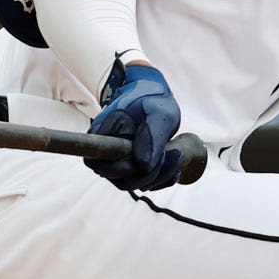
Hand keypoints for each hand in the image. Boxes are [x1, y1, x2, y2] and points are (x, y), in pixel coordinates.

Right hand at [87, 60, 183, 190]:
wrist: (151, 94)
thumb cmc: (151, 99)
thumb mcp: (157, 113)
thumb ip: (151, 137)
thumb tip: (143, 165)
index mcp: (103, 136)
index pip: (104, 167)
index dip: (128, 169)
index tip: (152, 156)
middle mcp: (105, 153)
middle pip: (123, 181)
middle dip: (151, 172)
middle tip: (170, 152)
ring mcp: (117, 161)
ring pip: (135, 184)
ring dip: (160, 176)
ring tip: (176, 155)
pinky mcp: (130, 166)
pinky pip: (143, 182)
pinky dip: (162, 179)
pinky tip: (175, 167)